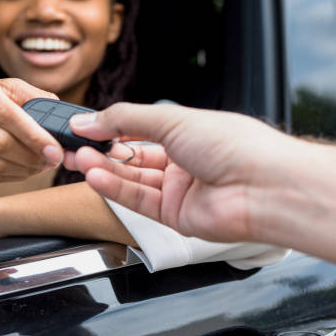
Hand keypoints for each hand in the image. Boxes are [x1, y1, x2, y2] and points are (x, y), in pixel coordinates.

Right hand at [0, 68, 63, 181]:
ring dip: (23, 169)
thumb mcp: (7, 87)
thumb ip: (35, 99)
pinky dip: (11, 175)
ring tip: (41, 166)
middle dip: (31, 156)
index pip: (7, 113)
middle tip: (52, 161)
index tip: (56, 150)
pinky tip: (25, 170)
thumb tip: (63, 118)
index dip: (34, 136)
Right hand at [65, 103, 298, 242]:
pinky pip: (139, 201)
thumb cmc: (233, 145)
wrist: (262, 186)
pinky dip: (116, 189)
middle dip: (101, 151)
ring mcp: (180, 191)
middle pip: (132, 157)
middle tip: (73, 146)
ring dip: (104, 170)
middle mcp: (184, 162)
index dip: (111, 128)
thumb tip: (89, 119)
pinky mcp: (176, 216)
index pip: (139, 129)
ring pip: (132, 180)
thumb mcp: (171, 119)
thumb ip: (125, 119)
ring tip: (79, 160)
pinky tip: (96, 177)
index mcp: (188, 134)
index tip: (82, 126)